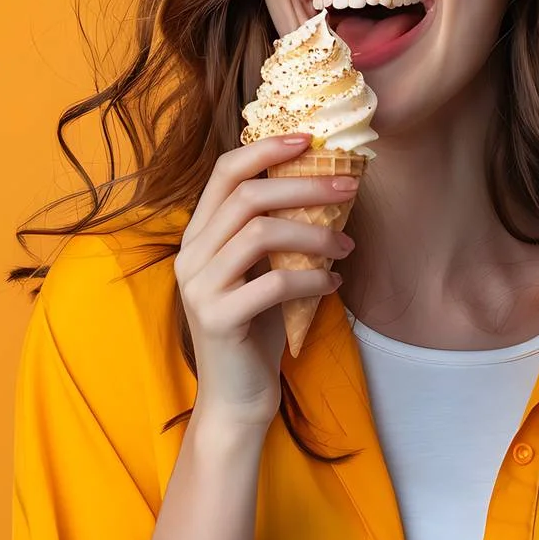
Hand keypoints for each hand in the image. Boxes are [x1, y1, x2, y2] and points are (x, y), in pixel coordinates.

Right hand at [174, 133, 358, 430]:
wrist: (236, 399)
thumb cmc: (255, 330)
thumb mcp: (259, 272)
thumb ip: (269, 233)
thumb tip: (323, 186)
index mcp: (198, 237)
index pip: (223, 174)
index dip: (265, 150)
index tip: (309, 140)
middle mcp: (190, 256)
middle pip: (246, 197)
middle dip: (303, 186)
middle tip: (348, 187)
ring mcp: (199, 287)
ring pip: (258, 233)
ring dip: (313, 233)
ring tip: (346, 247)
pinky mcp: (218, 319)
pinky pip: (273, 283)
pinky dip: (311, 278)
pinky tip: (332, 284)